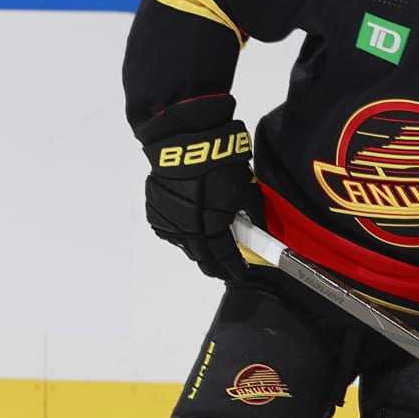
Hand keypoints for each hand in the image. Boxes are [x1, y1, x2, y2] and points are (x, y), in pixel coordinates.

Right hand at [137, 96, 261, 280]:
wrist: (188, 146)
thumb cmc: (221, 169)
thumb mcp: (248, 192)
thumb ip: (255, 215)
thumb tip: (262, 227)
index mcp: (213, 230)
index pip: (225, 257)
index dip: (233, 267)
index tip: (238, 271)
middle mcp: (189, 231)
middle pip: (202, 258)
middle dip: (213, 265)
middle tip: (221, 268)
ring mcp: (170, 222)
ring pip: (184, 245)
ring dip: (196, 249)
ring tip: (206, 249)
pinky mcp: (156, 211)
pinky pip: (169, 230)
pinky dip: (180, 233)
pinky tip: (188, 229)